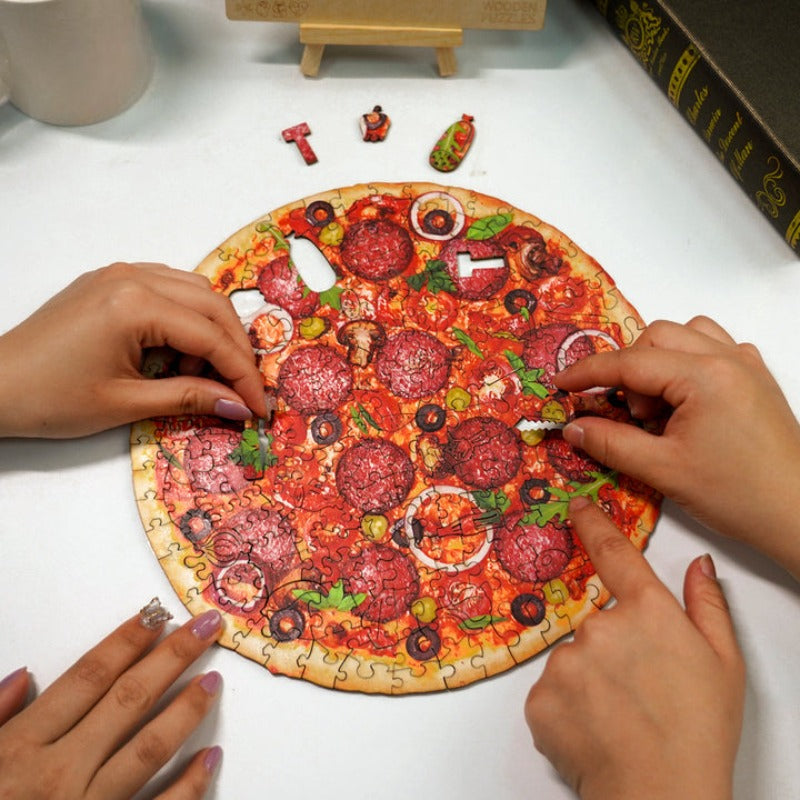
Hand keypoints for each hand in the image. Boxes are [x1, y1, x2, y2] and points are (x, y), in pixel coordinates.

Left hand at [0, 263, 267, 437]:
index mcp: (135, 305)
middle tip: (243, 389)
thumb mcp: (126, 404)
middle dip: (236, 349)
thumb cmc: (50, 399)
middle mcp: (133, 276)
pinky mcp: (110, 280)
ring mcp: (120, 273)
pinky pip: (169, 288)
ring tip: (202, 373)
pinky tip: (178, 349)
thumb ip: (190, 398)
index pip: (211, 337)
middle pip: (213, 305)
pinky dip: (187, 317)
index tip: (259, 406)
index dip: (243, 374)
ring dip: (213, 330)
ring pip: (195, 290)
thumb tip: (239, 406)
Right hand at [0, 601, 223, 798]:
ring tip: (215, 678)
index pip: (86, 678)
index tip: (157, 615)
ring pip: (148, 749)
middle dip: (172, 657)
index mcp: (19, 749)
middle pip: (127, 701)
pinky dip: (189, 787)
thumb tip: (23, 675)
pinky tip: (211, 758)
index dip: (125, 642)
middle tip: (208, 627)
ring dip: (187, 710)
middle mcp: (58, 774)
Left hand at [525, 498, 744, 799]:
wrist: (662, 794)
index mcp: (646, 612)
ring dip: (588, 681)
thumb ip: (707, 605)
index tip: (577, 507)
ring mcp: (564, 660)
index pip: (614, 553)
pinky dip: (567, 708)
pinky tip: (594, 729)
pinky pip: (550, 692)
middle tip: (636, 691)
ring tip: (618, 716)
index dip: (593, 524)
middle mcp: (598, 626)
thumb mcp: (723, 663)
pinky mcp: (539, 696)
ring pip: (572, 660)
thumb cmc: (699, 730)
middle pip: (596, 624)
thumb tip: (698, 565)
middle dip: (611, 650)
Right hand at [555, 316, 799, 576]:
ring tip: (660, 407)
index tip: (561, 384)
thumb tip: (573, 426)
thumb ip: (610, 443)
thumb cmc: (737, 494)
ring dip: (659, 361)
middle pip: (656, 337)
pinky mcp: (757, 377)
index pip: (630, 362)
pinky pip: (714, 347)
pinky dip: (688, 364)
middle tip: (632, 417)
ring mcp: (746, 364)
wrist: (799, 513)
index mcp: (704, 376)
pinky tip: (687, 401)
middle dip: (630, 371)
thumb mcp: (662, 471)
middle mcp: (728, 358)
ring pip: (686, 334)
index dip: (588, 372)